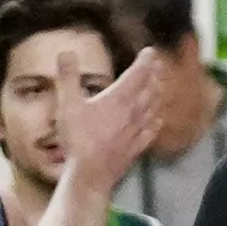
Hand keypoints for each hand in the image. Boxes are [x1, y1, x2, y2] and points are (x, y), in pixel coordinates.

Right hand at [57, 57, 168, 199]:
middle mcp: (133, 112)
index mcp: (118, 98)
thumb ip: (68, 77)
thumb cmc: (78, 139)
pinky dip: (156, 122)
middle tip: (159, 65)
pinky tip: (158, 121)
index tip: (150, 51)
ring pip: (153, 108)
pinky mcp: (136, 147)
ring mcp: (136, 131)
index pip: (137, 74)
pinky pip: (150, 132)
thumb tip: (66, 53)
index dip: (145, 61)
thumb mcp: (67, 104)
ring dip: (157, 95)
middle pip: (149, 89)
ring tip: (160, 87)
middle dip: (155, 75)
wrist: (90, 173)